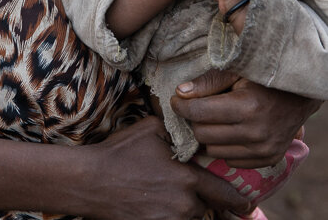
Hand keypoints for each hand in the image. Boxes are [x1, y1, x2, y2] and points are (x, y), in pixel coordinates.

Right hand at [86, 116, 250, 219]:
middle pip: (205, 206)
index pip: (225, 194)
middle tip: (186, 187)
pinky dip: (170, 213)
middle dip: (201, 198)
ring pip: (189, 216)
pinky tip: (156, 201)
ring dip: (185, 207)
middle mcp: (184, 205)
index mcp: (188, 179)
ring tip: (164, 191)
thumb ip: (178, 131)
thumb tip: (192, 131)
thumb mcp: (151, 128)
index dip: (240, 202)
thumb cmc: (121, 152)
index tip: (249, 206)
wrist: (91, 181)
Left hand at [171, 69, 321, 167]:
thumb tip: (179, 92)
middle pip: (202, 134)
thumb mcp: (235, 72)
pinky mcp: (267, 159)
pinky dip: (225, 147)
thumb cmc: (262, 78)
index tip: (176, 99)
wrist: (299, 96)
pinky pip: (230, 161)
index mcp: (245, 106)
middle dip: (194, 119)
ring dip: (209, 134)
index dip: (181, 105)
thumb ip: (207, 82)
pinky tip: (231, 131)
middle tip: (197, 107)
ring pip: (213, 150)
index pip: (198, 112)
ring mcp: (263, 149)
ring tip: (216, 118)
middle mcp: (255, 132)